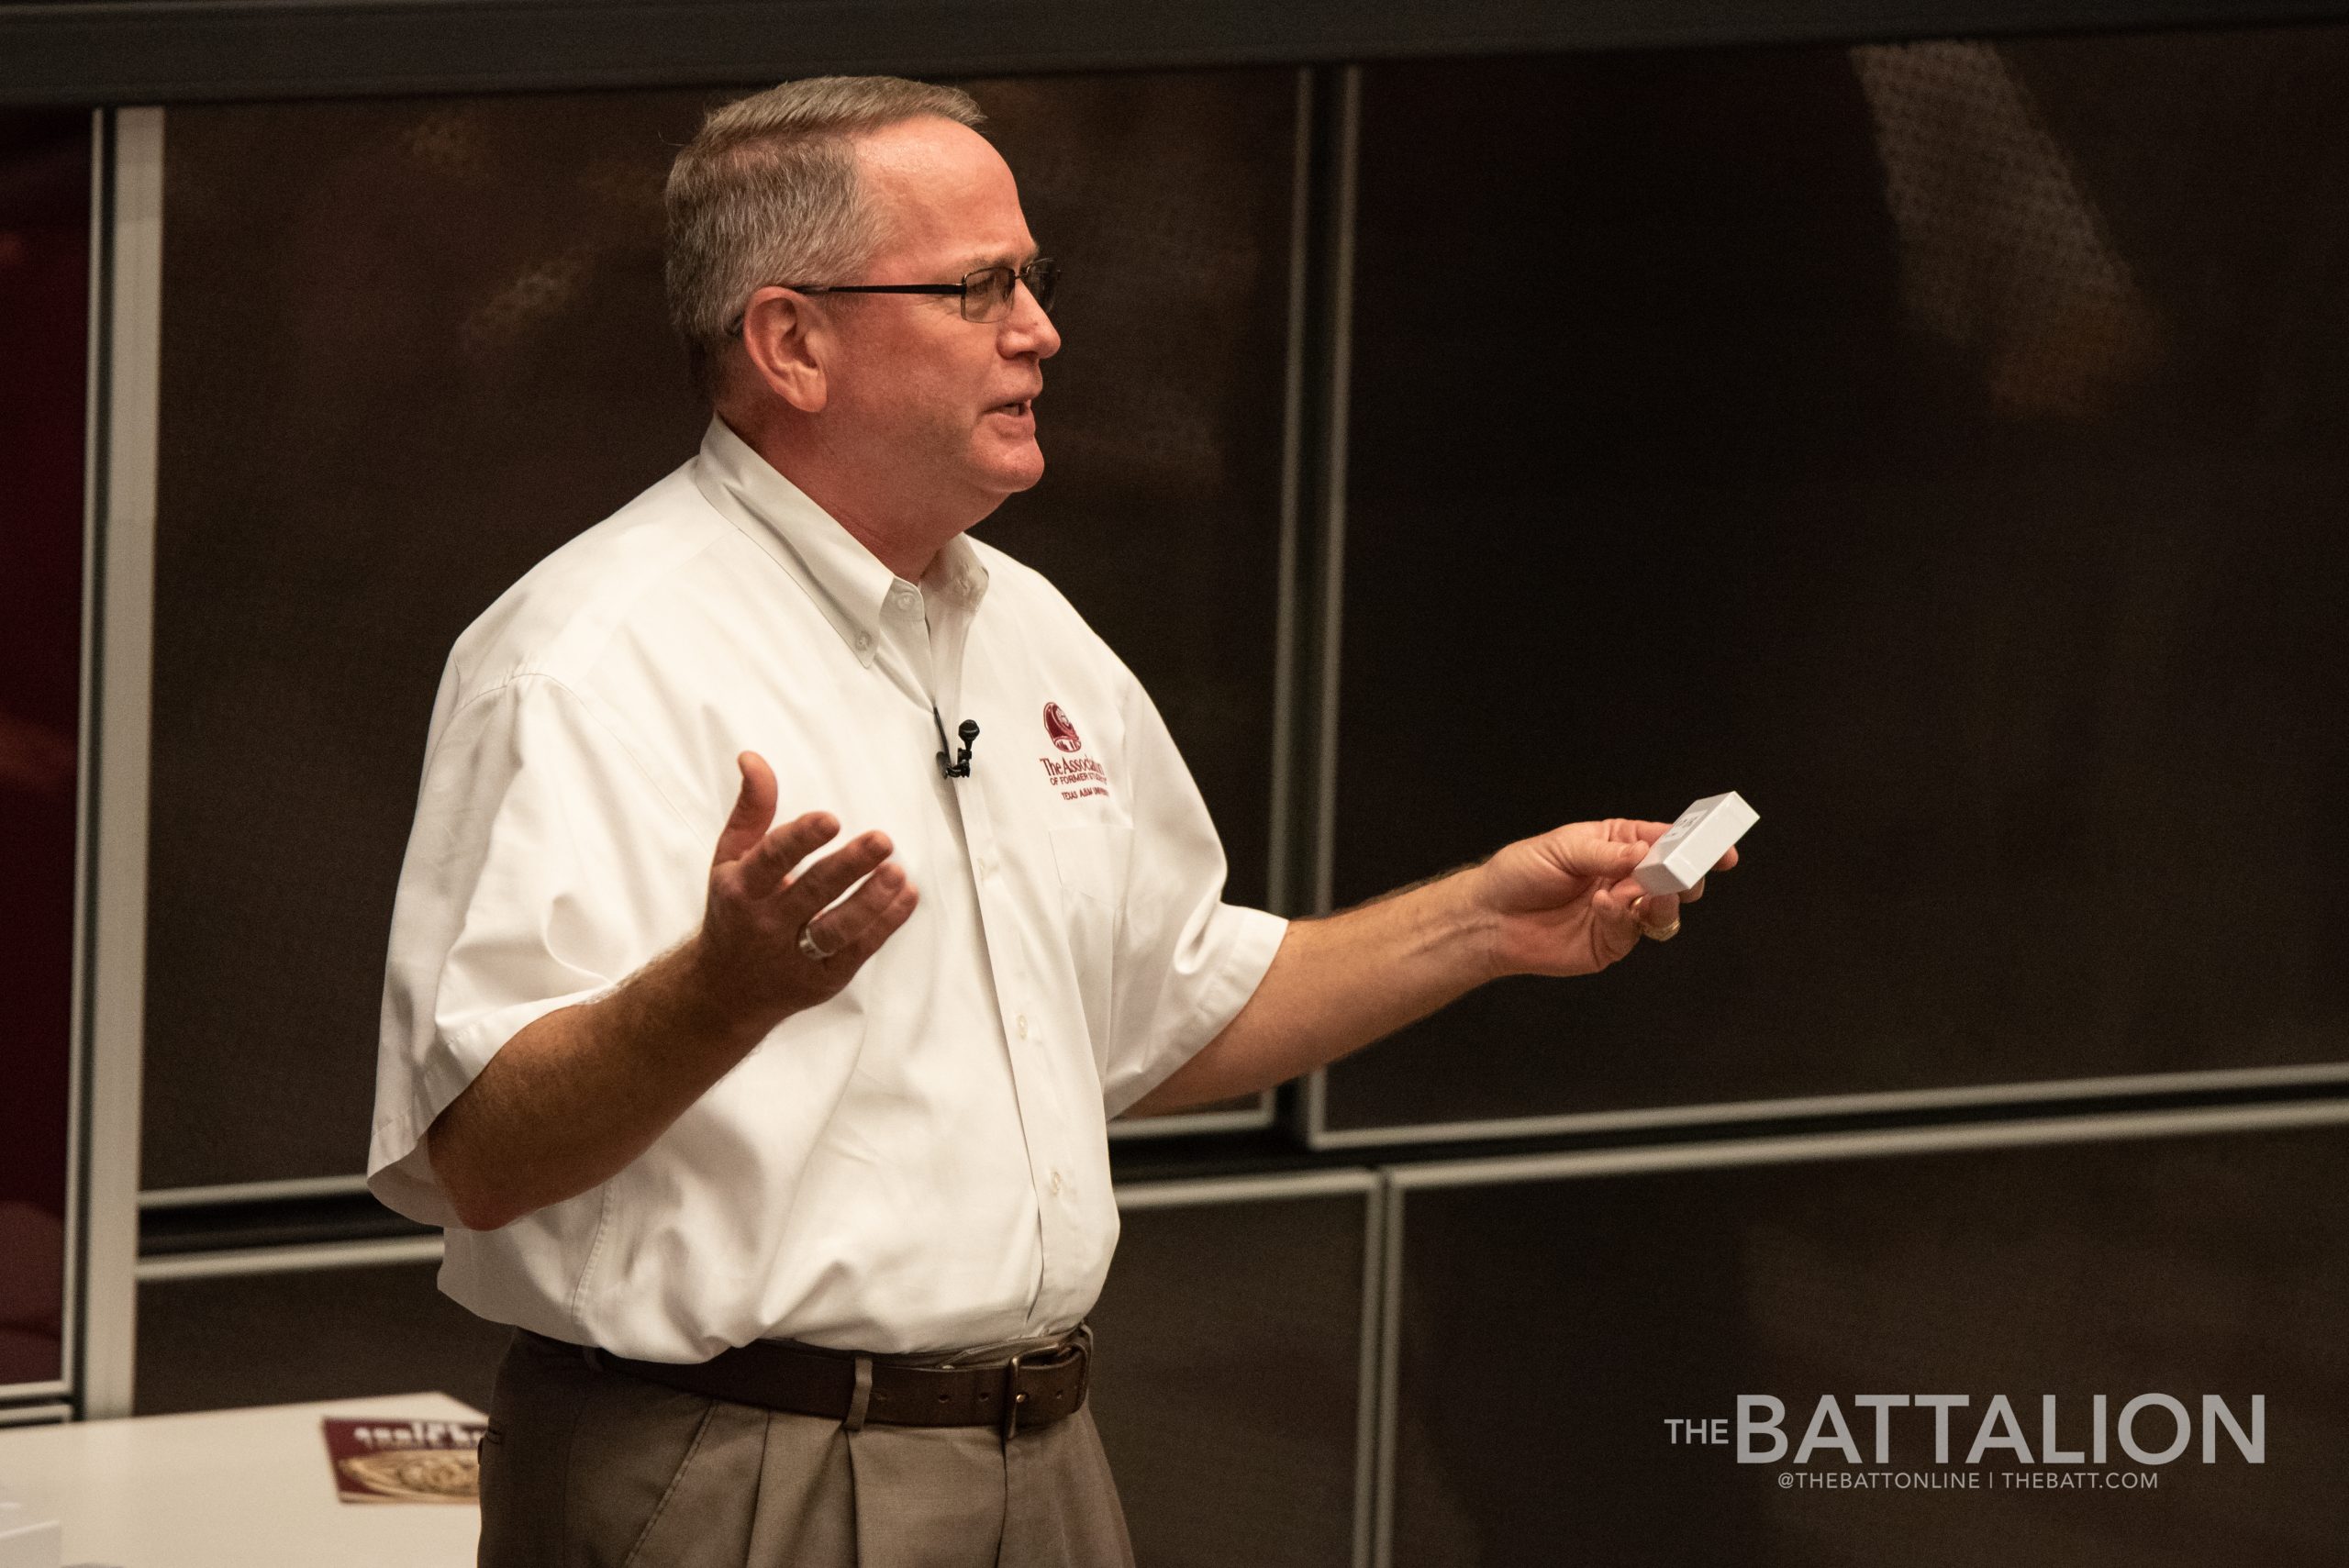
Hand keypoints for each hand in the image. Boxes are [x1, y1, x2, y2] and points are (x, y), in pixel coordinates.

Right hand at [694, 751, 919, 1028]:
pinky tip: (905, 896)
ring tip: (897, 873)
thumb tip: (753, 759)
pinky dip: (885, 924)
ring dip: (871, 901)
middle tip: (882, 840)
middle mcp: (766, 924)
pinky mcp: (823, 978)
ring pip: (837, 929)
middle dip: (849, 866)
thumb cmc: (734, 911)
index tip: (830, 819)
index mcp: (741, 889)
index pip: (771, 860)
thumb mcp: (730, 860)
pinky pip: (858, 950)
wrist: (725, 990)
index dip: (800, 839)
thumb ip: (751, 809)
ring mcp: (795, 956)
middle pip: (811, 893)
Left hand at [1470, 818, 1736, 978]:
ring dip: (1663, 899)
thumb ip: (1609, 853)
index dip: (1693, 843)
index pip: (1664, 840)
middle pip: (1675, 877)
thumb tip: (1648, 853)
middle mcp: (1625, 878)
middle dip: (1688, 875)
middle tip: (1686, 873)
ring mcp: (1621, 912)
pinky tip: (1603, 905)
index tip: (1720, 847)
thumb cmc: (1520, 873)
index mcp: (1618, 845)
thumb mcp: (1563, 848)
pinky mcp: (1611, 942)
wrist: (1490, 917)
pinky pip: (1633, 931)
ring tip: (1647, 891)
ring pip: (1664, 909)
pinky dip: (1624, 917)